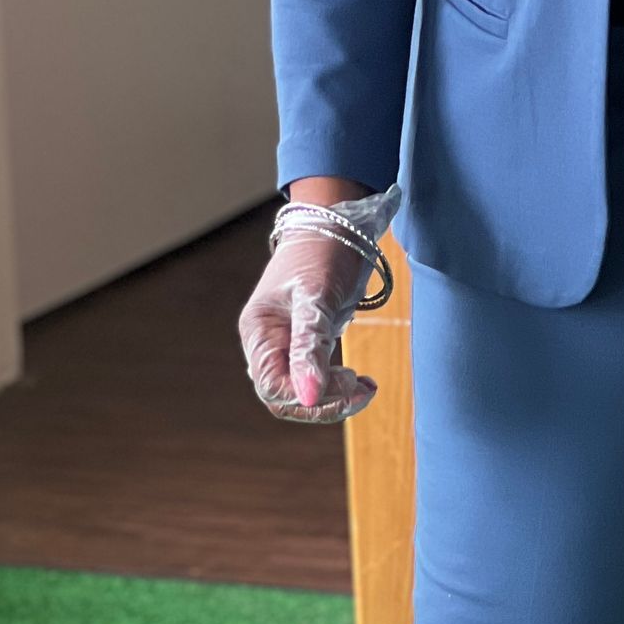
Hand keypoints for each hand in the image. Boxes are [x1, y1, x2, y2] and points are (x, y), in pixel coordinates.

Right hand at [237, 231, 378, 424]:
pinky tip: (359, 381)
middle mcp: (266, 342)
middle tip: (363, 389)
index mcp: (258, 332)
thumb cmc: (322, 252)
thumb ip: (310, 346)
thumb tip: (309, 397)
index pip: (272, 386)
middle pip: (285, 395)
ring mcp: (286, 343)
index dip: (308, 397)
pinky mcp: (306, 341)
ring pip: (301, 390)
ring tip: (365, 387)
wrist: (336, 222)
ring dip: (332, 396)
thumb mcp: (316, 296)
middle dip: (324, 401)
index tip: (348, 387)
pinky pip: (314, 376)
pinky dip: (335, 385)